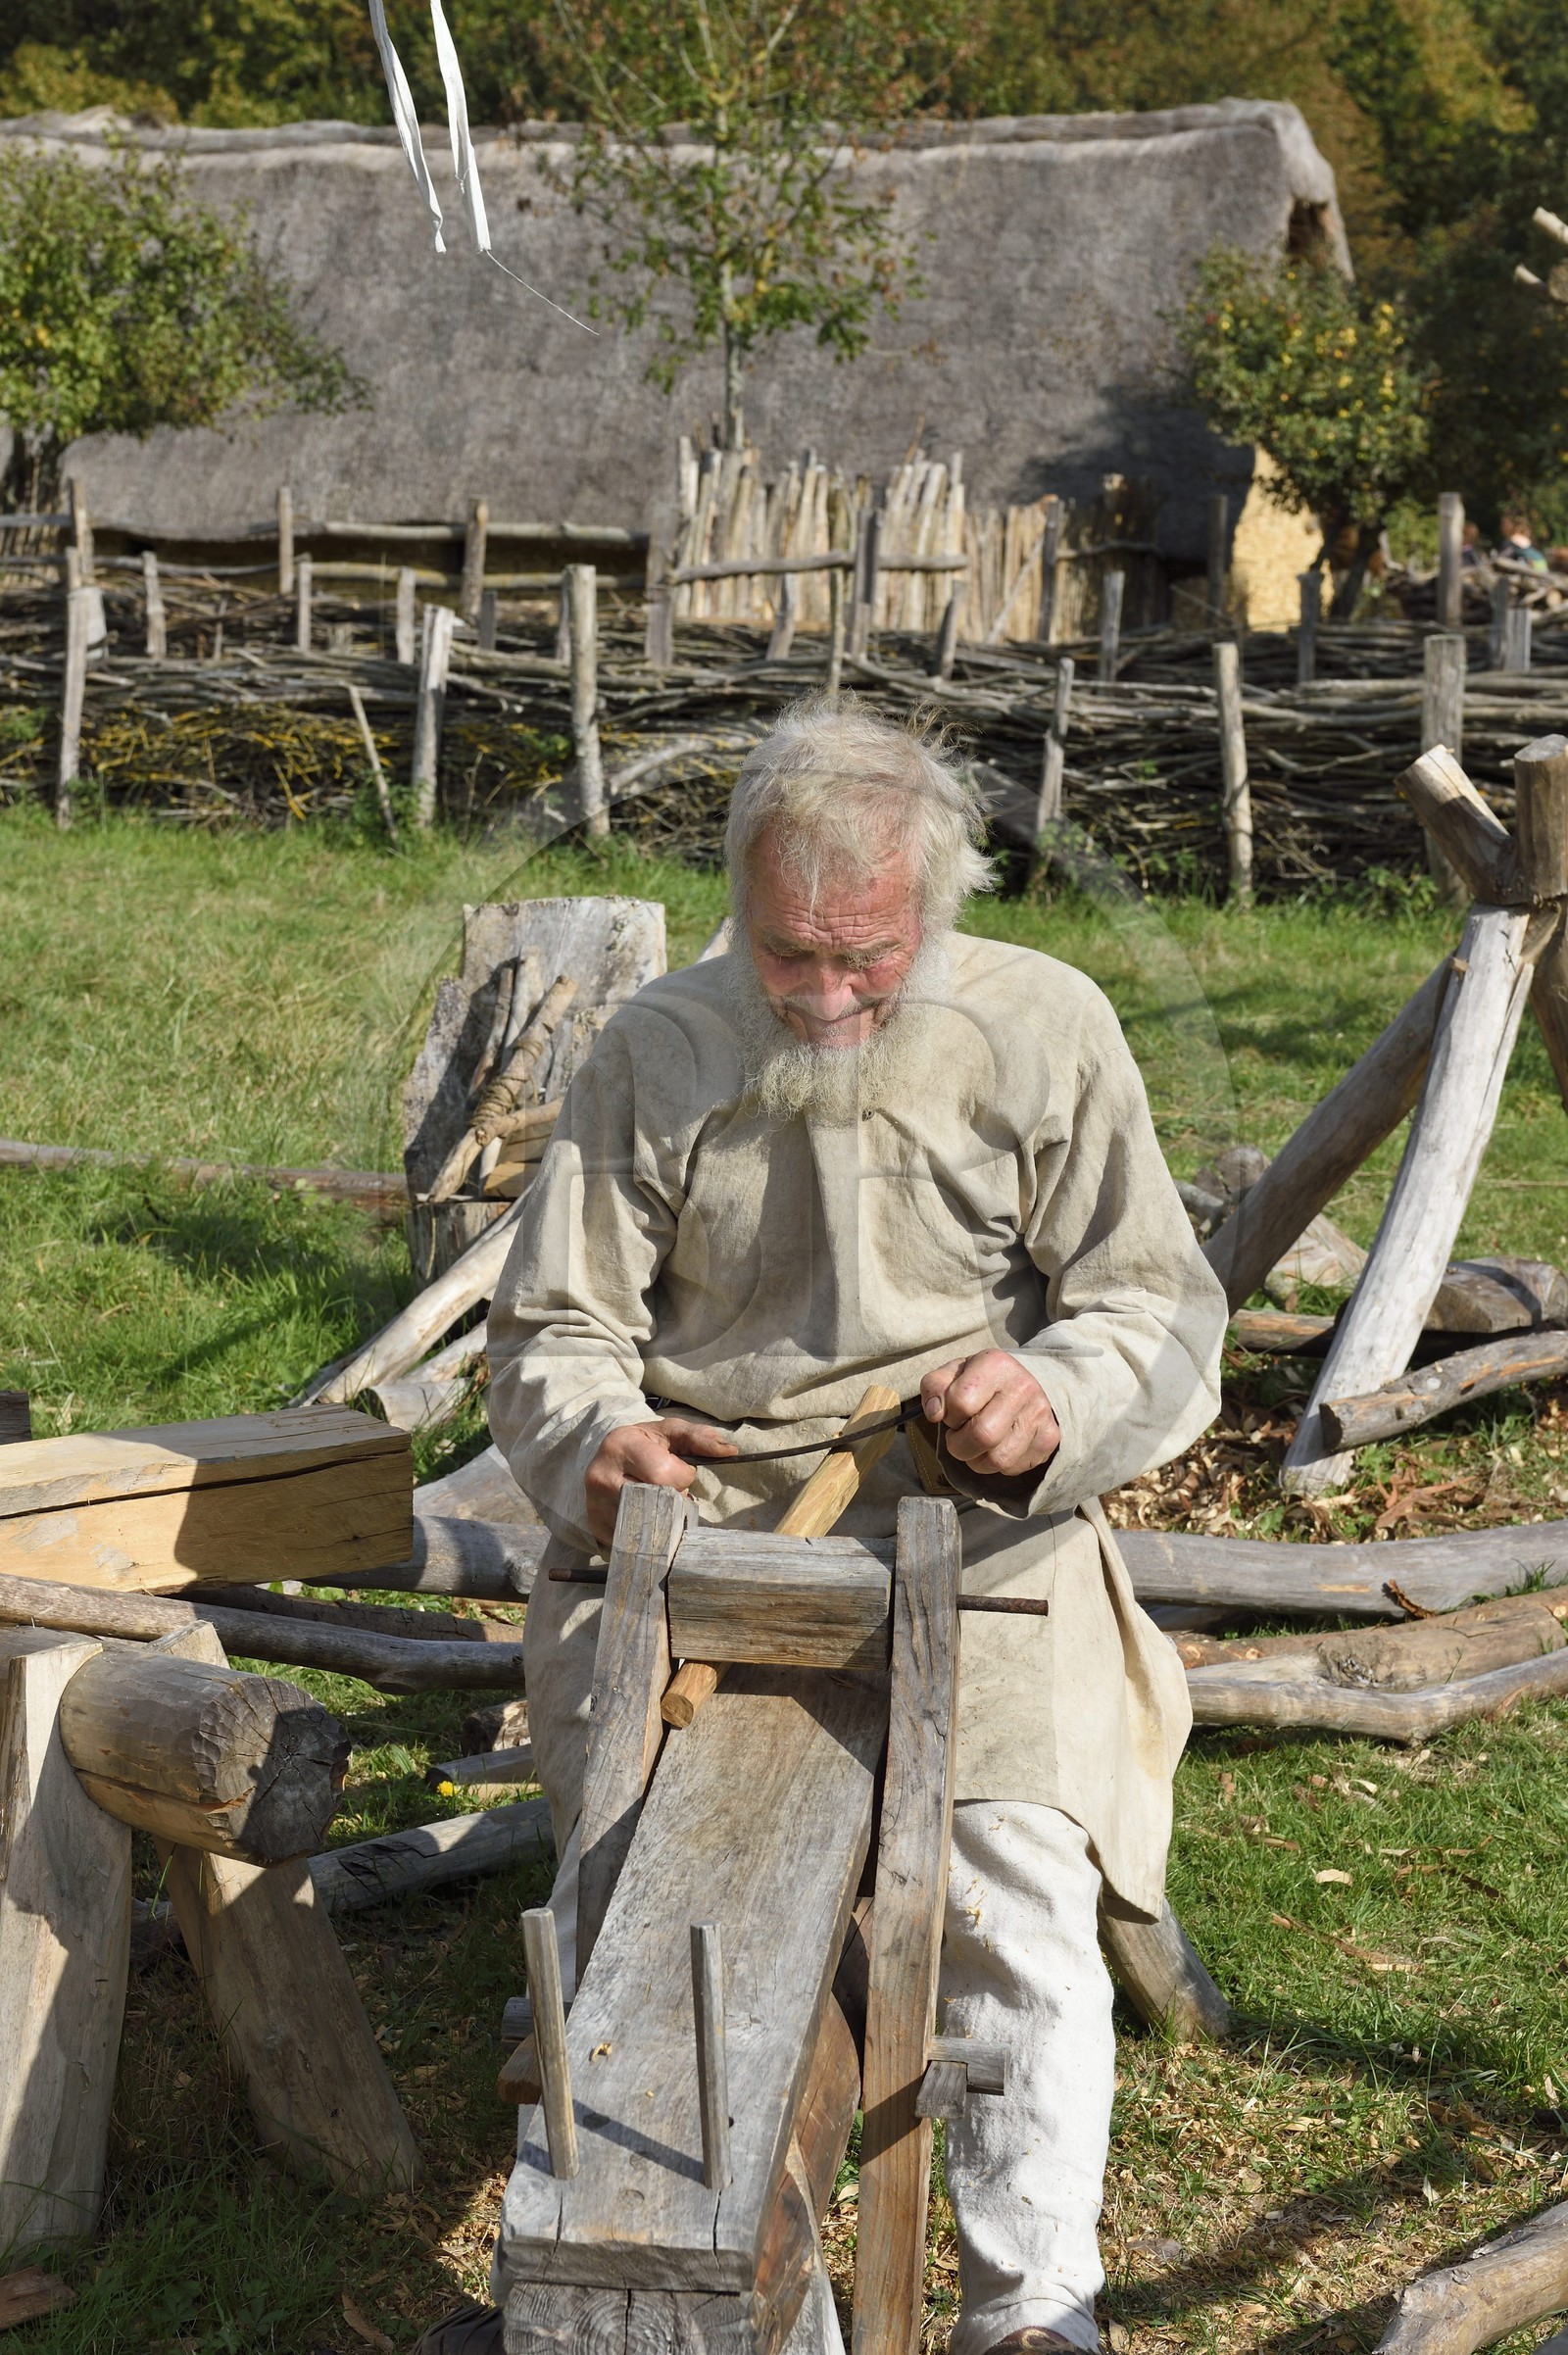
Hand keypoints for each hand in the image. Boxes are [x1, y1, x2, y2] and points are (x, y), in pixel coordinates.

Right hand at [583, 1417, 739, 1549]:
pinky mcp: (597, 1528)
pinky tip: (647, 1516)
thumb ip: (700, 1438)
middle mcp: (602, 1475)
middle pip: (655, 1503)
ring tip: (658, 1502)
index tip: (680, 1472)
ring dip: (662, 1518)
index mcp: (621, 1445)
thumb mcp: (671, 1432)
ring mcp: (596, 1505)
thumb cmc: (646, 1444)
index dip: (682, 1477)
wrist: (609, 1457)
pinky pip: (634, 1540)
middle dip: (673, 1499)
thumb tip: (730, 1451)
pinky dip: (648, 1532)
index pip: (663, 1474)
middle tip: (670, 1490)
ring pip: (646, 1525)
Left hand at [920, 1350, 1059, 1479]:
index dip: (949, 1414)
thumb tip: (934, 1413)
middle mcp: (1023, 1387)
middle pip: (982, 1436)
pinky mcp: (1049, 1437)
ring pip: (997, 1460)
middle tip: (959, 1435)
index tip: (954, 1412)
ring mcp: (1040, 1413)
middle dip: (958, 1445)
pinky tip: (997, 1446)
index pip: (960, 1403)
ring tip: (977, 1442)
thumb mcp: (953, 1373)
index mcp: (996, 1364)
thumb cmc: (979, 1381)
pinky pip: (1012, 1468)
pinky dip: (996, 1465)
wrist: (1022, 1383)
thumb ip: (934, 1387)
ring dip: (976, 1459)